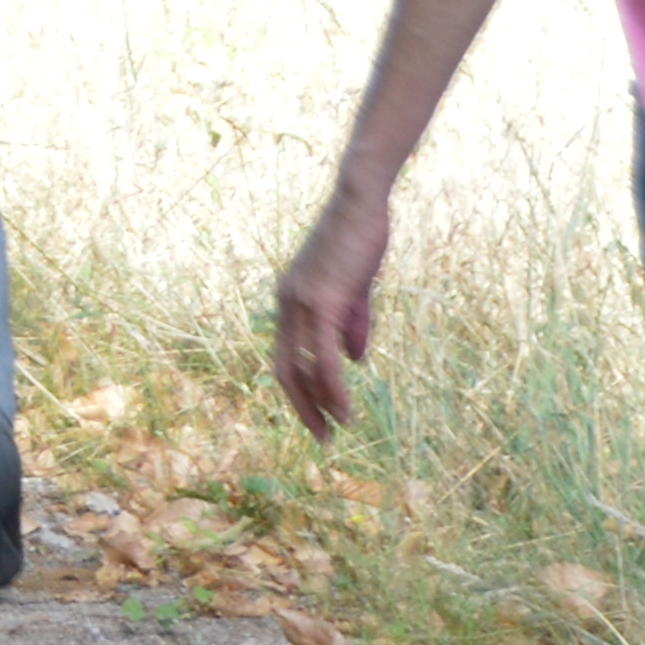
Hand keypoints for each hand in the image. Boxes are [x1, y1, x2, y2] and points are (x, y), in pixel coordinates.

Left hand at [274, 180, 390, 435]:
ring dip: (320, 404)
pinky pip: (323, 356)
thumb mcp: (355, 291)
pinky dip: (332, 387)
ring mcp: (299, 301)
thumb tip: (353, 360)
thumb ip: (352, 324)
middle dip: (301, 407)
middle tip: (322, 438)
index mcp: (289, 300)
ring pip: (303, 367)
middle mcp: (286, 303)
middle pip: (284, 369)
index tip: (318, 418)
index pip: (286, 356)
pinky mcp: (321, 300)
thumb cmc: (359, 243)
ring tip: (337, 430)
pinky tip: (345, 409)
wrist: (360, 206)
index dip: (299, 390)